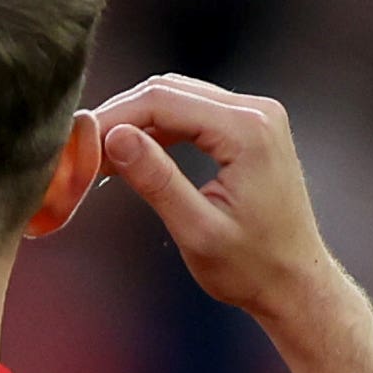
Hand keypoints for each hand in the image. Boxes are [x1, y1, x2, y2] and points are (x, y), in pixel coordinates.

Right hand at [90, 77, 343, 321]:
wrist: (296, 282)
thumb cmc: (252, 268)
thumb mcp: (197, 230)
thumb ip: (156, 180)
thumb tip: (113, 138)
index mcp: (248, 130)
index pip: (163, 100)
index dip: (113, 118)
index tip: (76, 145)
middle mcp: (256, 111)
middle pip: (168, 90)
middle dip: (121, 117)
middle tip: (81, 151)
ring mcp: (256, 116)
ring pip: (177, 97)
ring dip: (137, 121)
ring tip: (100, 157)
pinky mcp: (250, 127)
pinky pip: (193, 112)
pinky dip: (159, 129)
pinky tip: (133, 155)